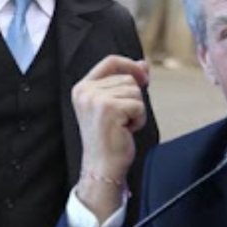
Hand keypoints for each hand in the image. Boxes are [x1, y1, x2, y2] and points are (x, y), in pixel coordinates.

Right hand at [73, 55, 148, 217]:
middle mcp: (85, 91)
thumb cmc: (109, 137)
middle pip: (127, 78)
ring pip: (135, 91)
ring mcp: (96, 99)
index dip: (131, 65)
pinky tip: (126, 130)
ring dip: (136, 110)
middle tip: (121, 119)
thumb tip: (144, 64)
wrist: (102, 166)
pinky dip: (139, 119)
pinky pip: (139, 105)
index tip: (144, 76)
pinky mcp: (109, 109)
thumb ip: (126, 81)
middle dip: (133, 98)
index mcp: (82, 88)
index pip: (110, 61)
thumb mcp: (114, 104)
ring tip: (122, 125)